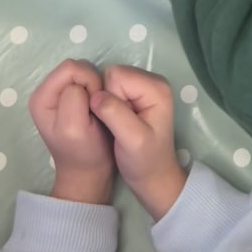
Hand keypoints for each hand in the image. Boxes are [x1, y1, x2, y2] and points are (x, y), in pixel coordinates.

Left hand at [29, 60, 114, 204]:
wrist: (89, 174)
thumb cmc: (83, 153)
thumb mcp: (74, 128)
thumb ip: (74, 98)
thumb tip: (81, 83)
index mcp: (42, 96)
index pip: (70, 68)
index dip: (88, 83)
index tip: (94, 107)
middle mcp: (47, 91)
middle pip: (76, 67)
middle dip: (92, 84)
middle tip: (96, 109)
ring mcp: (59, 94)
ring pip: (84, 72)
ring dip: (96, 88)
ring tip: (96, 111)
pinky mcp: (72, 97)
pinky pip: (88, 81)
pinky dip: (97, 92)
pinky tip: (96, 109)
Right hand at [90, 67, 185, 220]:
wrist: (153, 177)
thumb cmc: (145, 161)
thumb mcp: (132, 140)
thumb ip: (114, 114)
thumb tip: (95, 95)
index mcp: (156, 87)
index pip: (115, 75)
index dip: (108, 97)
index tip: (116, 122)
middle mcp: (152, 80)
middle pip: (112, 74)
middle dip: (107, 99)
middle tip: (116, 124)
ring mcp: (143, 86)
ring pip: (108, 81)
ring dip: (106, 103)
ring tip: (116, 125)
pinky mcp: (135, 93)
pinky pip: (110, 87)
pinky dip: (107, 104)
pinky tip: (115, 121)